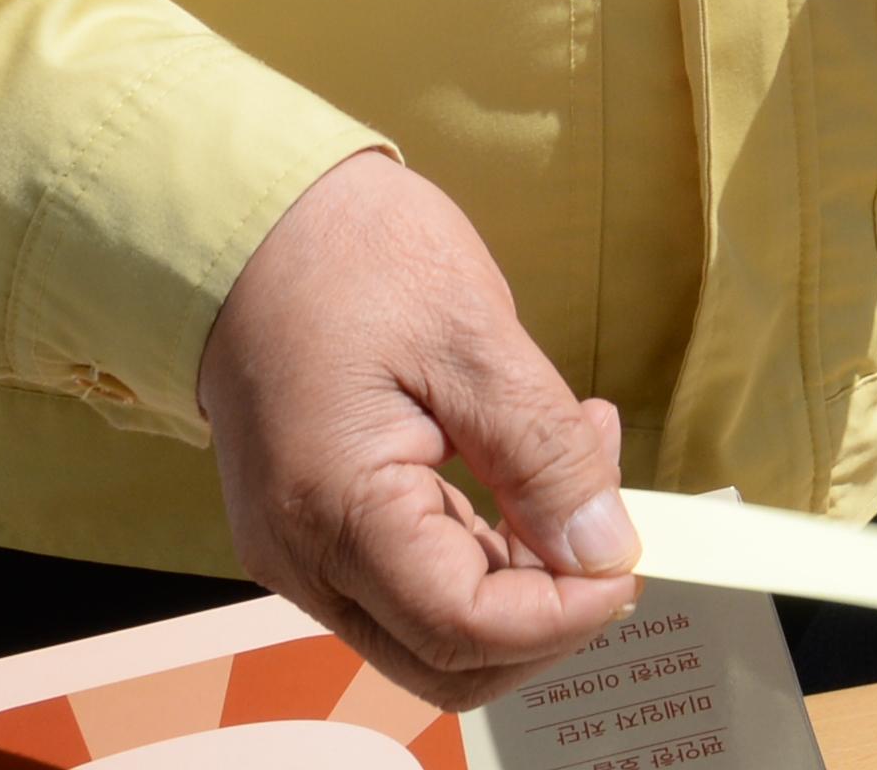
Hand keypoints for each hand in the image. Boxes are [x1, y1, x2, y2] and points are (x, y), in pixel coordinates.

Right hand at [198, 151, 636, 708]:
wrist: (246, 218)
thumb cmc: (349, 255)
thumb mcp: (471, 335)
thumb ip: (543, 453)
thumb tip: (607, 549)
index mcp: (333, 511)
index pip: (465, 629)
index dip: (564, 614)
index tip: (629, 556)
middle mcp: (303, 558)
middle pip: (447, 658)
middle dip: (549, 614)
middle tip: (611, 518)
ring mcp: (302, 550)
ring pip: (433, 629)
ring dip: (525, 576)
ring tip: (579, 454)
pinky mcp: (316, 529)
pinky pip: (412, 580)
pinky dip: (486, 545)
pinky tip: (529, 463)